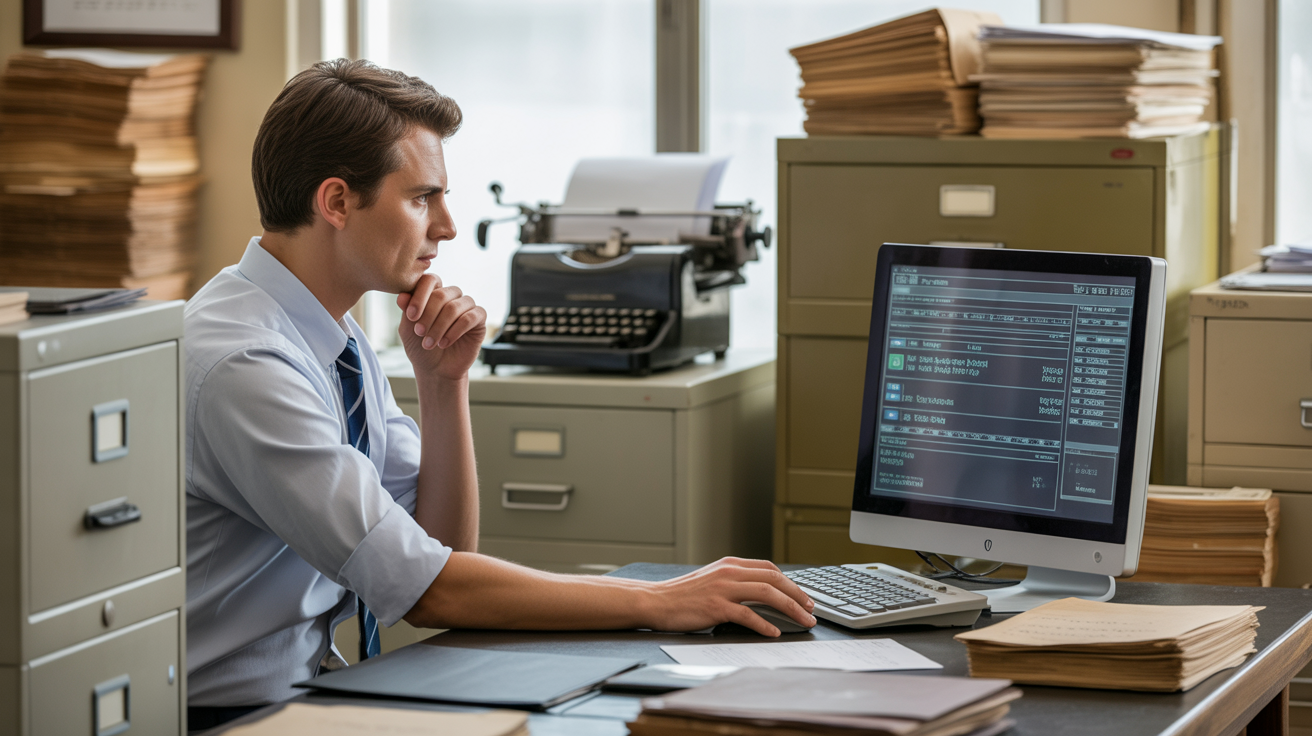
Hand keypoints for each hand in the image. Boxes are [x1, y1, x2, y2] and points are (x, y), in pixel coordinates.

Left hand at [397, 274, 486, 380]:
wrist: (436, 370)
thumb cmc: (420, 347)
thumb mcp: (408, 329)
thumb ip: (406, 311)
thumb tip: (402, 295)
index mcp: (434, 292)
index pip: (430, 281)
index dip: (420, 296)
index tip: (411, 316)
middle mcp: (452, 296)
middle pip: (442, 294)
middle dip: (428, 315)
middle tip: (419, 333)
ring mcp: (467, 306)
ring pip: (455, 307)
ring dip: (440, 326)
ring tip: (429, 343)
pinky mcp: (479, 319)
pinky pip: (470, 318)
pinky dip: (454, 331)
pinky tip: (444, 343)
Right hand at [646, 557, 814, 636]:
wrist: (656, 601)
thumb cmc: (683, 594)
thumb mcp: (712, 579)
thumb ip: (735, 581)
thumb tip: (761, 593)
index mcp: (730, 564)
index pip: (769, 568)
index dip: (790, 582)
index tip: (802, 596)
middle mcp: (729, 573)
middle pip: (774, 579)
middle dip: (798, 595)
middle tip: (811, 610)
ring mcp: (723, 589)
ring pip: (767, 594)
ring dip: (791, 609)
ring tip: (803, 621)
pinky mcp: (716, 607)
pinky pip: (748, 615)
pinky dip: (765, 625)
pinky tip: (774, 633)